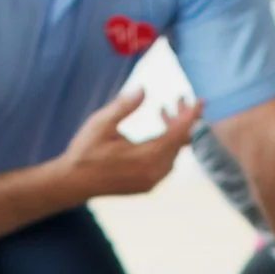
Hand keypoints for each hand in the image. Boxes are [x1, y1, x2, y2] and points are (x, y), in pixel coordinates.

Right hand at [59, 88, 203, 198]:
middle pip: (181, 143)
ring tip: (164, 111)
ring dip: (174, 132)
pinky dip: (167, 145)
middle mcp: (155, 172)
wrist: (73, 183)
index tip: (201, 100)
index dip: (191, 114)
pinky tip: (158, 132)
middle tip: (179, 99)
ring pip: (175, 153)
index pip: (179, 133)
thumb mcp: (102, 124)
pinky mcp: (148, 185)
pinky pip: (167, 162)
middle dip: (183, 120)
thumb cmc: (85, 152)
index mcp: (147, 157)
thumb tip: (143, 89)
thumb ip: (125, 106)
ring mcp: (152, 181)